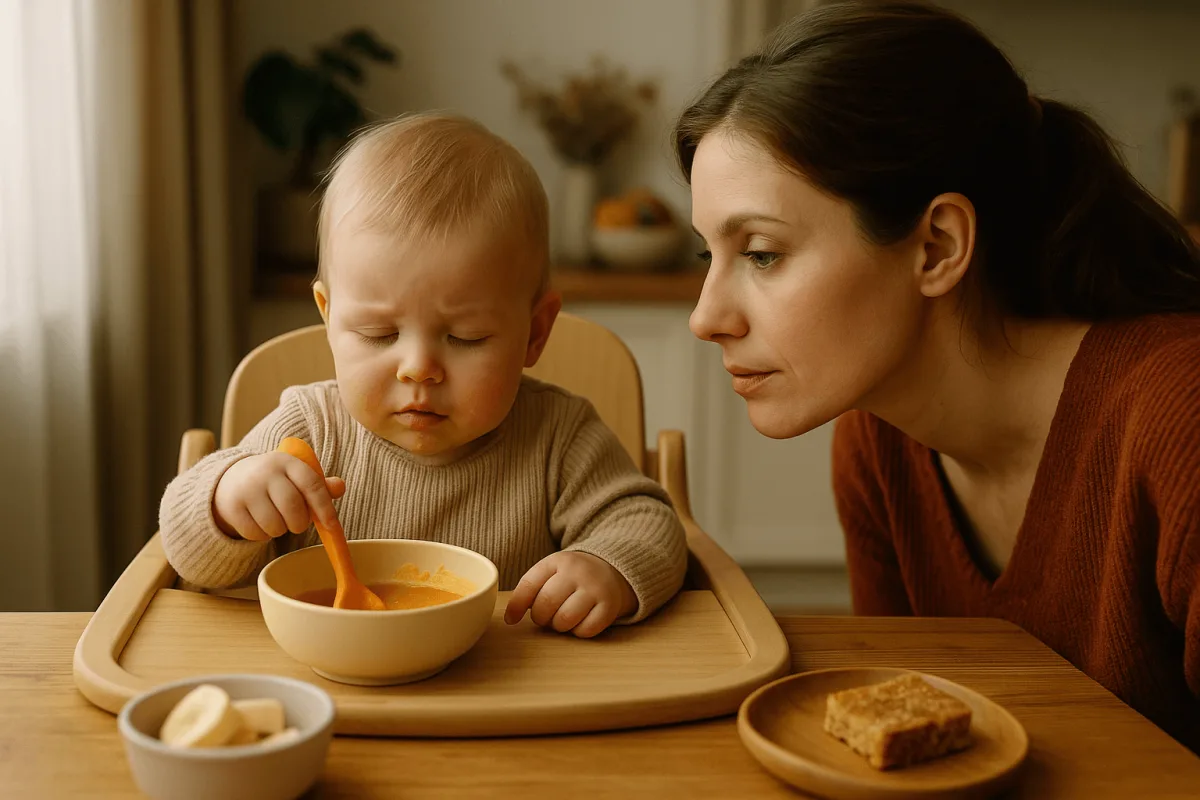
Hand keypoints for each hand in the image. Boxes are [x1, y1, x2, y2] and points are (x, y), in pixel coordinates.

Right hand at [213, 452, 345, 540]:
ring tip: (276, 520)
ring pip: (274, 525)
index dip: (324, 507)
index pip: (311, 484)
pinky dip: (262, 535)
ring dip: (280, 530)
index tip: (331, 526)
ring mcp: (247, 489)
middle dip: (299, 523)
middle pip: (292, 508)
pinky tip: (259, 522)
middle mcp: (266, 472)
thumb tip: (340, 487)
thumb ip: (319, 484)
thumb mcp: (296, 476)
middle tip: (297, 523)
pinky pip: (255, 533)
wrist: (232, 479)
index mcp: (287, 461)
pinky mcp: (232, 507)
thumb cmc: (275, 481)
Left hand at [503, 551, 637, 637]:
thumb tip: (509, 619)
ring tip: (563, 618)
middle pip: (546, 604)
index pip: (529, 584)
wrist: (611, 569)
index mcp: (557, 561)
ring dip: (559, 626)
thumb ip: (528, 590)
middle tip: (546, 616)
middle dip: (541, 618)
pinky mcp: (610, 606)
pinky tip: (580, 621)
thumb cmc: (570, 577)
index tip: (511, 620)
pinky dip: (578, 632)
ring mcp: (595, 588)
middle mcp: (577, 572)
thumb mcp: (550, 573)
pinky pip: (585, 630)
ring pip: (564, 620)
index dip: (516, 606)